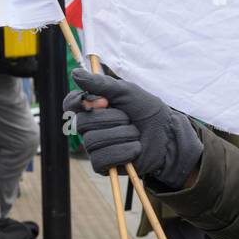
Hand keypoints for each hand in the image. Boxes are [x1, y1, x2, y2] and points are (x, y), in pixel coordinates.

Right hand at [64, 68, 201, 188]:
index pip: (70, 104)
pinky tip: (136, 148)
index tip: (105, 101)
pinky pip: (101, 159)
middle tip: (129, 118)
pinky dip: (124, 151)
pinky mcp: (103, 165)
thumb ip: (101, 84)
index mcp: (92, 108)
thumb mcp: (127, 92)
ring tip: (136, 133)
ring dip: (122, 135)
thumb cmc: (147, 111)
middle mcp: (89, 128)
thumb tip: (75, 73)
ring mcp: (94, 147)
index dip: (82, 103)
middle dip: (113, 119)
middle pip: (82, 123)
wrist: (168, 135)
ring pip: (93, 141)